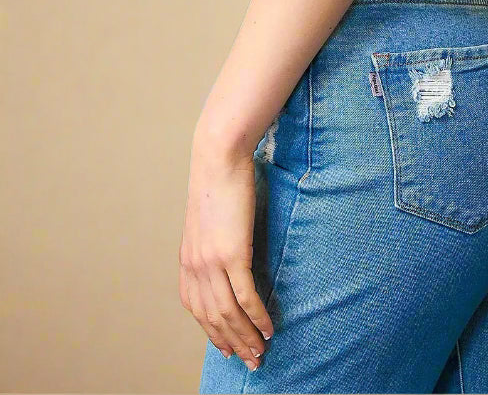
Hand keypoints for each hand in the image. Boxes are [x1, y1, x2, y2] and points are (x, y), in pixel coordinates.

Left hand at [178, 137, 273, 369]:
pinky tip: (268, 327)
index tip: (227, 347)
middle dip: (231, 343)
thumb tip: (225, 256)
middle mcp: (195, 266)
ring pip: (229, 313)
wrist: (218, 157)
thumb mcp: (207, 219)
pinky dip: (257, 316)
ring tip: (262, 351)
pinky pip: (246, 296)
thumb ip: (211, 242)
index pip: (196, 308)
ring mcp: (212, 262)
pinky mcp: (233, 254)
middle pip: (212, 318)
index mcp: (187, 260)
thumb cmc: (217, 182)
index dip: (212, 331)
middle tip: (251, 361)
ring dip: (246, 337)